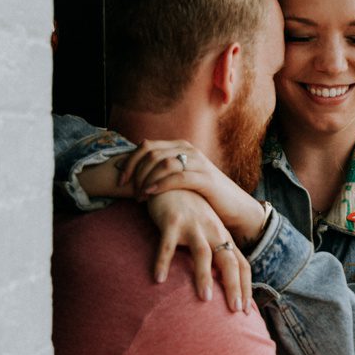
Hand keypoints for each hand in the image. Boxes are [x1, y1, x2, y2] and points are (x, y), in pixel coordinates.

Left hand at [119, 139, 267, 242]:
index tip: (120, 179)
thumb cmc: (203, 196)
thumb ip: (163, 172)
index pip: (147, 146)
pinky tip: (149, 194)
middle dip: (135, 172)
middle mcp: (189, 150)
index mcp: (181, 147)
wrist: (234, 208)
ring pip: (162, 163)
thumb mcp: (181, 179)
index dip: (129, 161)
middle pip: (151, 153)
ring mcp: (198, 162)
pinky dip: (160, 184)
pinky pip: (177, 177)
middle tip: (128, 191)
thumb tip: (135, 174)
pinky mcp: (205, 178)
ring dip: (145, 180)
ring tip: (139, 196)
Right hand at [147, 190, 253, 314]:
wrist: (172, 179)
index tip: (246, 310)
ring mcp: (193, 225)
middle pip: (229, 261)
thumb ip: (214, 252)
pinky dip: (163, 262)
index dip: (245, 286)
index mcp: (223, 235)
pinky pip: (167, 245)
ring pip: (203, 253)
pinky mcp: (171, 221)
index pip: (242, 264)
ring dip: (204, 276)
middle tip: (235, 310)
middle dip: (234, 286)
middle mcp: (213, 231)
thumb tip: (222, 282)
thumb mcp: (207, 230)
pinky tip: (158, 279)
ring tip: (205, 299)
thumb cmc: (190, 211)